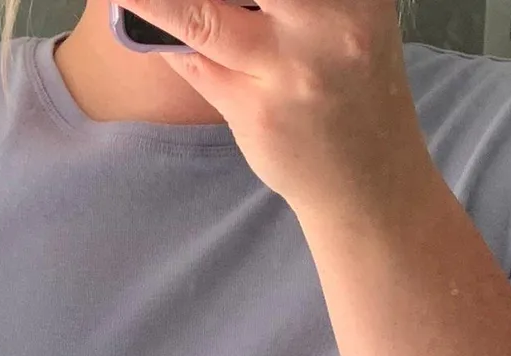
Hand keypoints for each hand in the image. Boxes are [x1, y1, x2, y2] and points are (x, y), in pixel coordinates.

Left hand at [121, 0, 432, 218]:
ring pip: (200, 16)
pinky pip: (193, 62)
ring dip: (153, 0)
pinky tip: (141, 19)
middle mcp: (327, 23)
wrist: (369, 181)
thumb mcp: (348, 17)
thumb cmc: (352, 86)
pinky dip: (164, 35)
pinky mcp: (255, 112)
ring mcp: (288, 72)